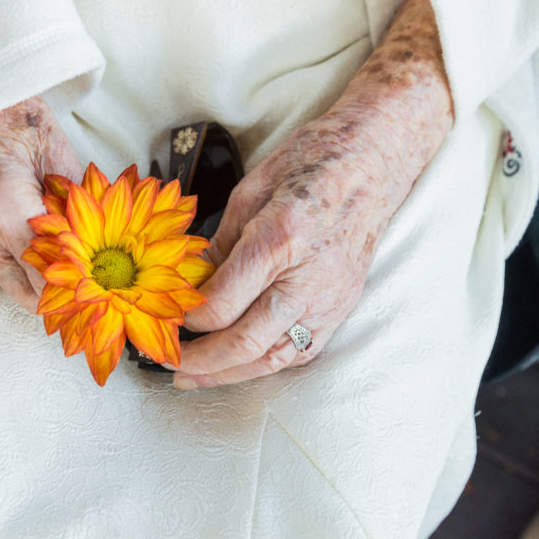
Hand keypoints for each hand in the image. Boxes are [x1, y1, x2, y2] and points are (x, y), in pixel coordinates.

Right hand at [0, 96, 81, 310]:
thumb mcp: (66, 172)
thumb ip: (76, 221)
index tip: (98, 298)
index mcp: (8, 212)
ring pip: (12, 287)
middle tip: (87, 292)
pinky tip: (34, 247)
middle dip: (59, 294)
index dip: (76, 291)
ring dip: (37, 279)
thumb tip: (97, 263)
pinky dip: (18, 266)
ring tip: (62, 263)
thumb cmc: (28, 133)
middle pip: (29, 295)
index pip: (47, 277)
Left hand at [175, 0, 454, 388]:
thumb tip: (190, 283)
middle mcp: (309, 279)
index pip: (222, 304)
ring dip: (229, 373)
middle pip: (247, 343)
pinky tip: (237, 364)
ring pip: (274, 357)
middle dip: (201, 362)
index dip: (186, 319)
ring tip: (194, 377)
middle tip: (169, 362)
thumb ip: (219, 245)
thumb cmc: (311, 163)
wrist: (374, 160)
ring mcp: (330, 299)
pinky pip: (300, 351)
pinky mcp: (342, 308)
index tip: (165, 316)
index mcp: (280, 240)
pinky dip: (264, 362)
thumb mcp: (249, 191)